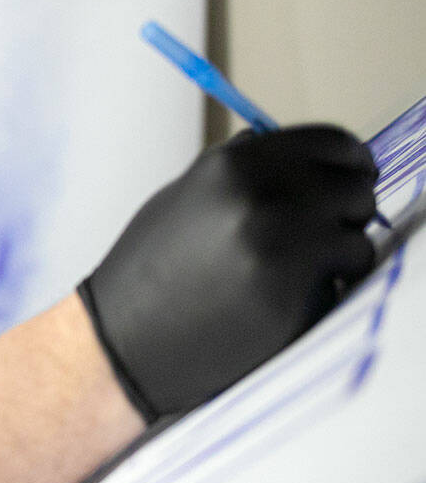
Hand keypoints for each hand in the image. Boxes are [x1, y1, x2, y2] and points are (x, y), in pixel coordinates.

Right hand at [78, 125, 377, 420]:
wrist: (123, 339)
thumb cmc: (149, 270)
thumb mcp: (185, 198)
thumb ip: (240, 173)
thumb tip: (291, 152)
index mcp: (234, 163)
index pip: (334, 143)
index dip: (349, 165)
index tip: (351, 183)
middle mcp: (261, 193)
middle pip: (356, 188)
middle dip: (345, 213)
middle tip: (319, 237)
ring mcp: (280, 244)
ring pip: (358, 238)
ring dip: (338, 255)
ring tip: (295, 273)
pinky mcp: (292, 293)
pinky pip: (344, 281)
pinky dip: (327, 290)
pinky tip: (285, 300)